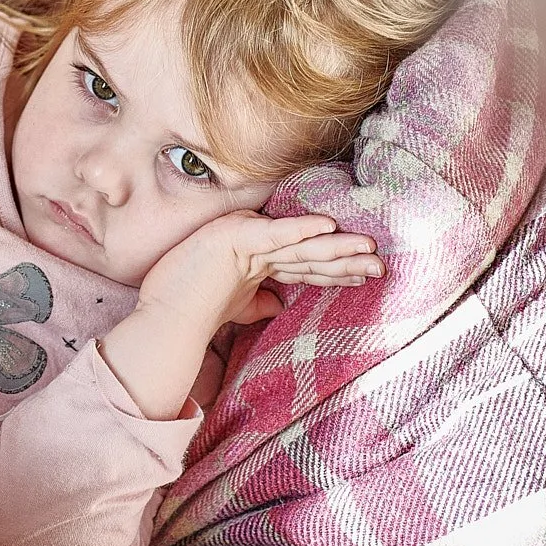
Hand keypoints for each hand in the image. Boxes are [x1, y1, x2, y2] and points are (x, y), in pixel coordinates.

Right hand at [101, 213, 380, 419]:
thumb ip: (256, 303)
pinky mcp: (234, 238)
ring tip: (367, 248)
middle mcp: (257, 246)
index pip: (306, 265)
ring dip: (336, 245)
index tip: (367, 275)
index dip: (337, 269)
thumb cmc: (189, 308)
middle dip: (346, 259)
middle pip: (310, 253)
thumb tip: (278, 305)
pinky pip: (274, 234)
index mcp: (258, 262)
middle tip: (380, 263)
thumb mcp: (232, 307)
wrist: (165, 319)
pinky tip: (327, 225)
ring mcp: (246, 239)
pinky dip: (300, 229)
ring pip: (300, 244)